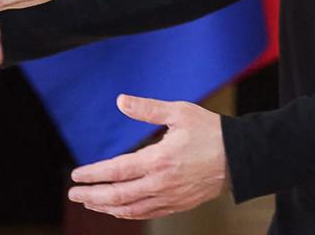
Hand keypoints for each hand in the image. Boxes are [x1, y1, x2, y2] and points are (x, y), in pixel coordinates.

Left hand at [69, 95, 227, 218]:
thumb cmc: (210, 131)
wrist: (240, 157)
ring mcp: (170, 197)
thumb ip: (147, 109)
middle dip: (92, 196)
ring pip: (131, 209)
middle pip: (118, 196)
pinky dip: (128, 213)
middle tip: (74, 193)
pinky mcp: (179, 204)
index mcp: (159, 160)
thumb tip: (121, 101)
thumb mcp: (178, 112)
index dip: (93, 175)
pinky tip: (118, 209)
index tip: (76, 175)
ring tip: (90, 203)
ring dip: (107, 207)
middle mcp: (162, 183)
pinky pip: (147, 213)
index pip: (116, 171)